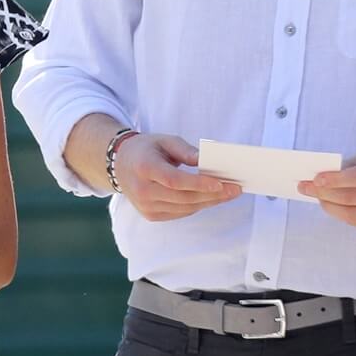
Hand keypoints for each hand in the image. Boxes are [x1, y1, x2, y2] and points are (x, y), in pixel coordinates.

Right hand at [114, 133, 241, 221]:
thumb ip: (185, 150)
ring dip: (209, 201)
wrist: (120, 165)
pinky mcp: (151, 215)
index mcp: (144, 168)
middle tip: (235, 189)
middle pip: (183, 197)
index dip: (198, 184)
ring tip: (229, 193)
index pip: (174, 181)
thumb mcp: (164, 140)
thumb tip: (206, 161)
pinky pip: (180, 212)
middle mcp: (143, 190)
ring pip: (185, 208)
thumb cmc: (146, 149)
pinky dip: (197, 205)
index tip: (219, 183)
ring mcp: (146, 206)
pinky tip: (211, 198)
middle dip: (212, 194)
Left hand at [298, 149, 355, 230]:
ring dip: (329, 206)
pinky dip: (341, 214)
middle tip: (305, 187)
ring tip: (316, 197)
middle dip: (324, 193)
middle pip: (352, 197)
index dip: (335, 179)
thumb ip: (352, 165)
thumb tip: (322, 174)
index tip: (315, 179)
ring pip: (353, 214)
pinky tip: (331, 205)